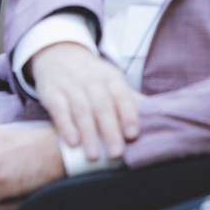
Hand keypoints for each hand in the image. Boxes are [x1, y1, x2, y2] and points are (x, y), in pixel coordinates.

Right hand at [29, 42, 141, 160]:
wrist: (58, 54)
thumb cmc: (91, 75)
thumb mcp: (111, 80)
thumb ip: (130, 99)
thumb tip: (159, 117)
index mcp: (111, 77)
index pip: (122, 95)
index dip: (128, 115)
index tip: (132, 135)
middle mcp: (90, 79)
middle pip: (102, 105)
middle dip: (109, 130)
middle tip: (116, 154)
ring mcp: (69, 84)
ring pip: (81, 109)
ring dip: (88, 133)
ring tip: (94, 155)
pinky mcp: (51, 92)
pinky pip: (59, 110)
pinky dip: (66, 126)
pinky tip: (73, 142)